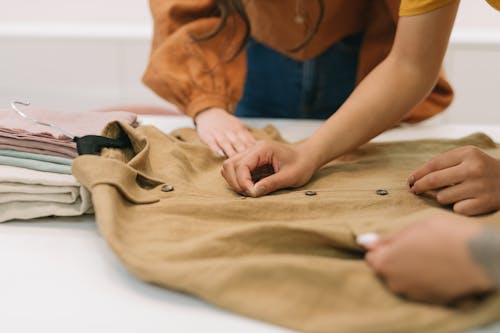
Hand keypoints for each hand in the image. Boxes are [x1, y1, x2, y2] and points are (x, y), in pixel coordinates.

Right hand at [195, 108, 255, 157]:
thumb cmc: (227, 124)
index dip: (253, 151)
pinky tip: (220, 154)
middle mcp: (230, 132)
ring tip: (236, 162)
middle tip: (249, 164)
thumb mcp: (239, 127)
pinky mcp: (207, 135)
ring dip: (231, 151)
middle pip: (238, 143)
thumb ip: (248, 139)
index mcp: (239, 130)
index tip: (259, 159)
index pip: (248, 141)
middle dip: (244, 153)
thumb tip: (260, 150)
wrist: (209, 113)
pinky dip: (215, 148)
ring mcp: (218, 133)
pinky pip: (211, 142)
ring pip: (226, 143)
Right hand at [221, 141, 317, 196]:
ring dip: (234, 181)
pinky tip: (249, 187)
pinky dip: (237, 180)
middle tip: (250, 194)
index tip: (252, 194)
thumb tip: (253, 192)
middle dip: (236, 182)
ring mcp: (250, 153)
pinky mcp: (250, 160)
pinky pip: (235, 169)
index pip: (241, 165)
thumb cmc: (302, 165)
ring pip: (229, 166)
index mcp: (262, 149)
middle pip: (230, 164)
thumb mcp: (291, 177)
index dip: (243, 182)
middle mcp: (253, 148)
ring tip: (249, 191)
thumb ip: (272, 183)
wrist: (307, 157)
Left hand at [358, 216, 493, 303]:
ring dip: (409, 271)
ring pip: (401, 280)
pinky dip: (422, 281)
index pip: (372, 258)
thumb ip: (387, 238)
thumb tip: (362, 241)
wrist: (480, 256)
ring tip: (428, 258)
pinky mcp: (428, 301)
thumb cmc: (445, 236)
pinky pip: (417, 289)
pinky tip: (436, 270)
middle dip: (394, 260)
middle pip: (385, 270)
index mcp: (385, 262)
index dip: (383, 248)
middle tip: (415, 247)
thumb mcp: (413, 228)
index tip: (397, 242)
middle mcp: (393, 282)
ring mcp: (411, 294)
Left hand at [408, 146, 499, 215]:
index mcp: (468, 154)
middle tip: (414, 190)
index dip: (418, 174)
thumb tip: (414, 178)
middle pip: (434, 180)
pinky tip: (467, 201)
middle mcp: (474, 169)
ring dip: (443, 197)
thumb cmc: (481, 169)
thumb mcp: (466, 157)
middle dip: (419, 186)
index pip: (434, 164)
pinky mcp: (484, 203)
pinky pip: (456, 209)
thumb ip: (442, 164)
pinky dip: (457, 207)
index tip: (409, 180)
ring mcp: (480, 187)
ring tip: (455, 193)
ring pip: (443, 197)